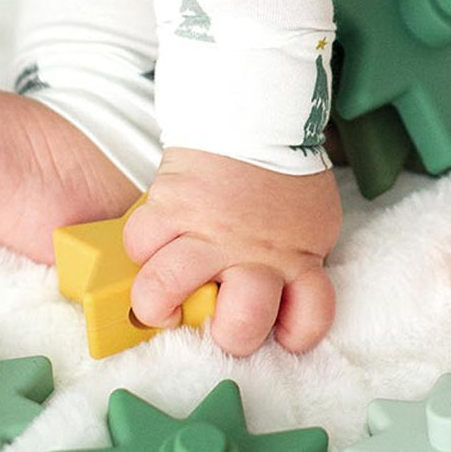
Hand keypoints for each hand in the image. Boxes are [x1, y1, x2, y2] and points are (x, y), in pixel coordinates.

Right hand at [124, 147, 341, 355]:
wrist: (257, 115)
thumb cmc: (286, 171)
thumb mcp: (312, 219)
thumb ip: (300, 257)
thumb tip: (283, 290)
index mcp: (299, 257)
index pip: (310, 317)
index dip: (296, 334)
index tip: (283, 331)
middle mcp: (255, 255)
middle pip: (242, 324)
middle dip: (229, 335)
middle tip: (219, 319)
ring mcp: (209, 234)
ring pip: (166, 288)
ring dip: (157, 306)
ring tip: (161, 306)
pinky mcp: (171, 208)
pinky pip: (139, 243)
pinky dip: (138, 251)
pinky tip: (150, 252)